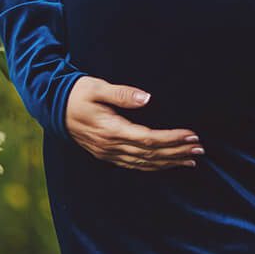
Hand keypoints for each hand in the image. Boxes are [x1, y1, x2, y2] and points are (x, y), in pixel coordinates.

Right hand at [63, 75, 204, 170]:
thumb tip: (146, 98)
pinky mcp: (107, 154)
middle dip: (177, 152)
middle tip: (200, 149)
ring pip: (144, 163)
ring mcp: (108, 153)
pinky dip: (154, 166)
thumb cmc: (78, 93)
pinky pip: (134, 165)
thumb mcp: (97, 87)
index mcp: (111, 130)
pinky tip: (167, 164)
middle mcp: (110, 146)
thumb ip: (121, 93)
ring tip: (191, 159)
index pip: (148, 139)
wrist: (54, 107)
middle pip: (150, 154)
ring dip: (169, 162)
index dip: (171, 139)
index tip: (191, 135)